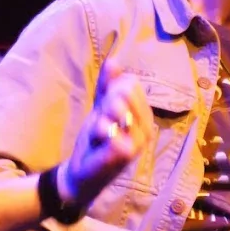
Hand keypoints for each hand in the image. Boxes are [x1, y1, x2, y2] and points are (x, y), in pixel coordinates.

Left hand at [59, 66, 152, 209]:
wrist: (82, 171)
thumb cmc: (95, 139)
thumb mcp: (101, 108)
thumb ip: (107, 85)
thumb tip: (114, 60)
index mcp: (144, 115)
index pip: (130, 83)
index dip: (111, 91)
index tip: (106, 111)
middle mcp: (147, 128)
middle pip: (124, 91)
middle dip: (105, 104)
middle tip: (102, 124)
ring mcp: (139, 141)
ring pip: (115, 106)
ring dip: (99, 119)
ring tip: (100, 135)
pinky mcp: (126, 152)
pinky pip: (107, 126)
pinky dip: (97, 131)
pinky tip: (98, 144)